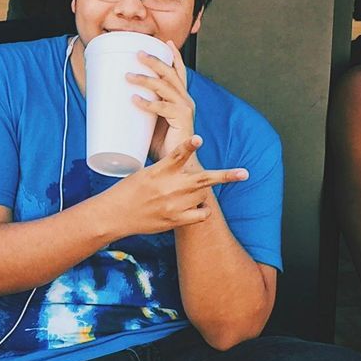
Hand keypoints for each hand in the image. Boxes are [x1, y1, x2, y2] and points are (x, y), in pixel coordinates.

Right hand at [103, 132, 248, 237]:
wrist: (115, 215)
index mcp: (159, 171)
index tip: (198, 139)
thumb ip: (168, 167)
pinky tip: (198, 207)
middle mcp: (169, 188)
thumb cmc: (129, 189)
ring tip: (189, 191)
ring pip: (203, 195)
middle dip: (226, 176)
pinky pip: (200, 215)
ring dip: (202, 191)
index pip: (176, 156)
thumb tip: (186, 160)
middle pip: (202, 179)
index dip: (189, 147)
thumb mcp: (145, 172)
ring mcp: (174, 206)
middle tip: (245, 173)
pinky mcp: (175, 220)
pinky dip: (203, 210)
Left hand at [129, 49, 195, 159]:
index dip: (173, 57)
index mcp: (181, 99)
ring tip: (128, 76)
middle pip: (170, 74)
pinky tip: (134, 99)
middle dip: (155, 60)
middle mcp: (185, 100)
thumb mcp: (151, 122)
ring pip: (165, 87)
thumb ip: (140, 111)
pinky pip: (162, 108)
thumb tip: (113, 103)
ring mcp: (185, 109)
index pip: (178, 73)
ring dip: (146, 79)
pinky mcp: (182, 121)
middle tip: (138, 53)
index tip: (164, 42)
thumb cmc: (162, 145)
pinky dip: (147, 102)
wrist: (178, 166)